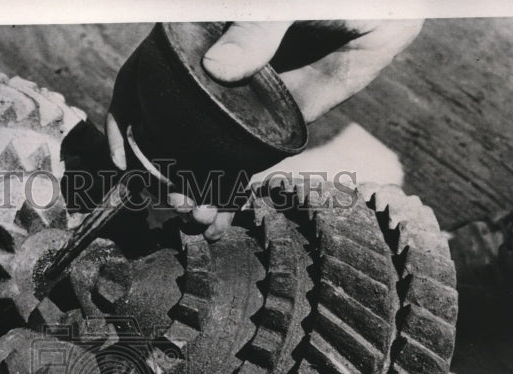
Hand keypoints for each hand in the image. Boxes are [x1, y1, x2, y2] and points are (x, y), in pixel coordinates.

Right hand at [106, 19, 423, 238]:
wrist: (388, 5)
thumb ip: (258, 25)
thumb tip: (220, 68)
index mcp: (198, 36)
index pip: (144, 77)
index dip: (126, 116)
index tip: (124, 159)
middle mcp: (213, 70)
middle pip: (168, 123)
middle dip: (161, 168)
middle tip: (172, 200)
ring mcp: (242, 98)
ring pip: (204, 147)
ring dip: (194, 184)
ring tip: (196, 213)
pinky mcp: (275, 120)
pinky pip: (246, 157)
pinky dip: (232, 187)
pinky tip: (222, 209)